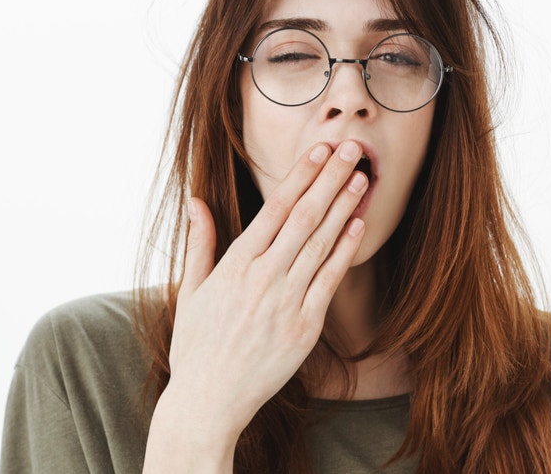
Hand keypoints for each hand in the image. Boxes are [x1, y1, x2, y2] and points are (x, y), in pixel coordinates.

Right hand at [143, 140, 367, 471]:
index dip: (300, 176)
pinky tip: (358, 226)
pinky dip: (344, 251)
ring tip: (362, 178)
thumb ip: (200, 243)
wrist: (208, 401)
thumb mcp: (189, 292)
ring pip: (320, 244)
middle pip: (303, 217)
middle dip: (329, 179)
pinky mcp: (304, 327)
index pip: (274, 208)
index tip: (318, 149)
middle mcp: (261, 278)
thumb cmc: (197, 347)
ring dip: (344, 208)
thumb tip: (196, 200)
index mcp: (234, 265)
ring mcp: (285, 302)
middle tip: (350, 149)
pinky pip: (329, 281)